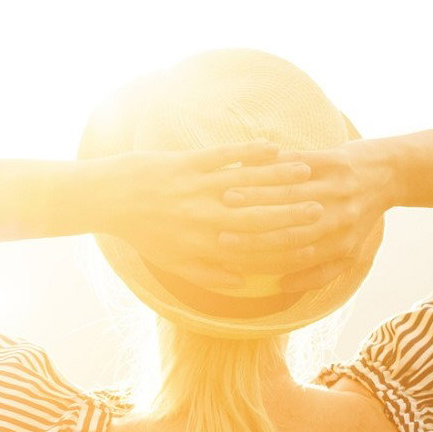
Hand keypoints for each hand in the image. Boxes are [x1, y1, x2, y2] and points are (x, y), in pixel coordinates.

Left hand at [91, 141, 325, 295]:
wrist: (110, 199)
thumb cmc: (144, 232)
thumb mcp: (174, 262)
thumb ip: (210, 274)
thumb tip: (242, 284)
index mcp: (203, 243)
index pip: (251, 244)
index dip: (282, 240)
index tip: (308, 237)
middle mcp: (204, 216)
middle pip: (256, 212)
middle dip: (291, 208)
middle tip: (322, 203)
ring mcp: (196, 187)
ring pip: (245, 181)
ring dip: (277, 175)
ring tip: (306, 171)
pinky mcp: (187, 163)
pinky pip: (224, 156)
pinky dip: (248, 152)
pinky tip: (272, 147)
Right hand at [213, 139, 395, 290]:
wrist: (392, 174)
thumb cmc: (361, 216)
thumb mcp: (348, 250)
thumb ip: (318, 273)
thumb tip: (282, 287)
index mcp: (339, 244)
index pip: (292, 257)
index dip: (260, 260)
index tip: (233, 259)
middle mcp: (339, 218)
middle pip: (287, 229)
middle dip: (251, 232)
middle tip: (220, 232)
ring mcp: (338, 188)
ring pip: (289, 196)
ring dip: (256, 196)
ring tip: (227, 197)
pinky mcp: (336, 160)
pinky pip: (299, 164)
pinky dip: (273, 165)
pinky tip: (250, 166)